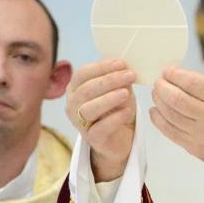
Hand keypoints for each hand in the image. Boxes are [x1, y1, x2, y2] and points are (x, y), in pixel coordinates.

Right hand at [66, 59, 136, 181]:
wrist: (120, 139)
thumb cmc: (116, 110)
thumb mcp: (119, 90)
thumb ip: (119, 79)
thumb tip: (125, 66)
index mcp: (76, 88)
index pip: (83, 73)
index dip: (102, 67)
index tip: (122, 63)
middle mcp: (73, 105)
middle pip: (87, 89)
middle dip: (109, 80)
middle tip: (130, 75)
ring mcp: (80, 123)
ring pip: (89, 108)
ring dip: (109, 98)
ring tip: (126, 93)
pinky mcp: (92, 138)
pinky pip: (101, 127)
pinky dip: (115, 118)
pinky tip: (127, 111)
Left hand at [151, 67, 203, 180]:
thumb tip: (177, 77)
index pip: (192, 82)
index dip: (174, 74)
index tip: (168, 71)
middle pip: (177, 99)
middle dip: (163, 87)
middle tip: (159, 82)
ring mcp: (202, 134)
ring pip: (170, 114)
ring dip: (159, 101)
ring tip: (157, 94)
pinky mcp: (193, 146)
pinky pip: (169, 131)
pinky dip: (158, 119)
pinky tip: (155, 111)